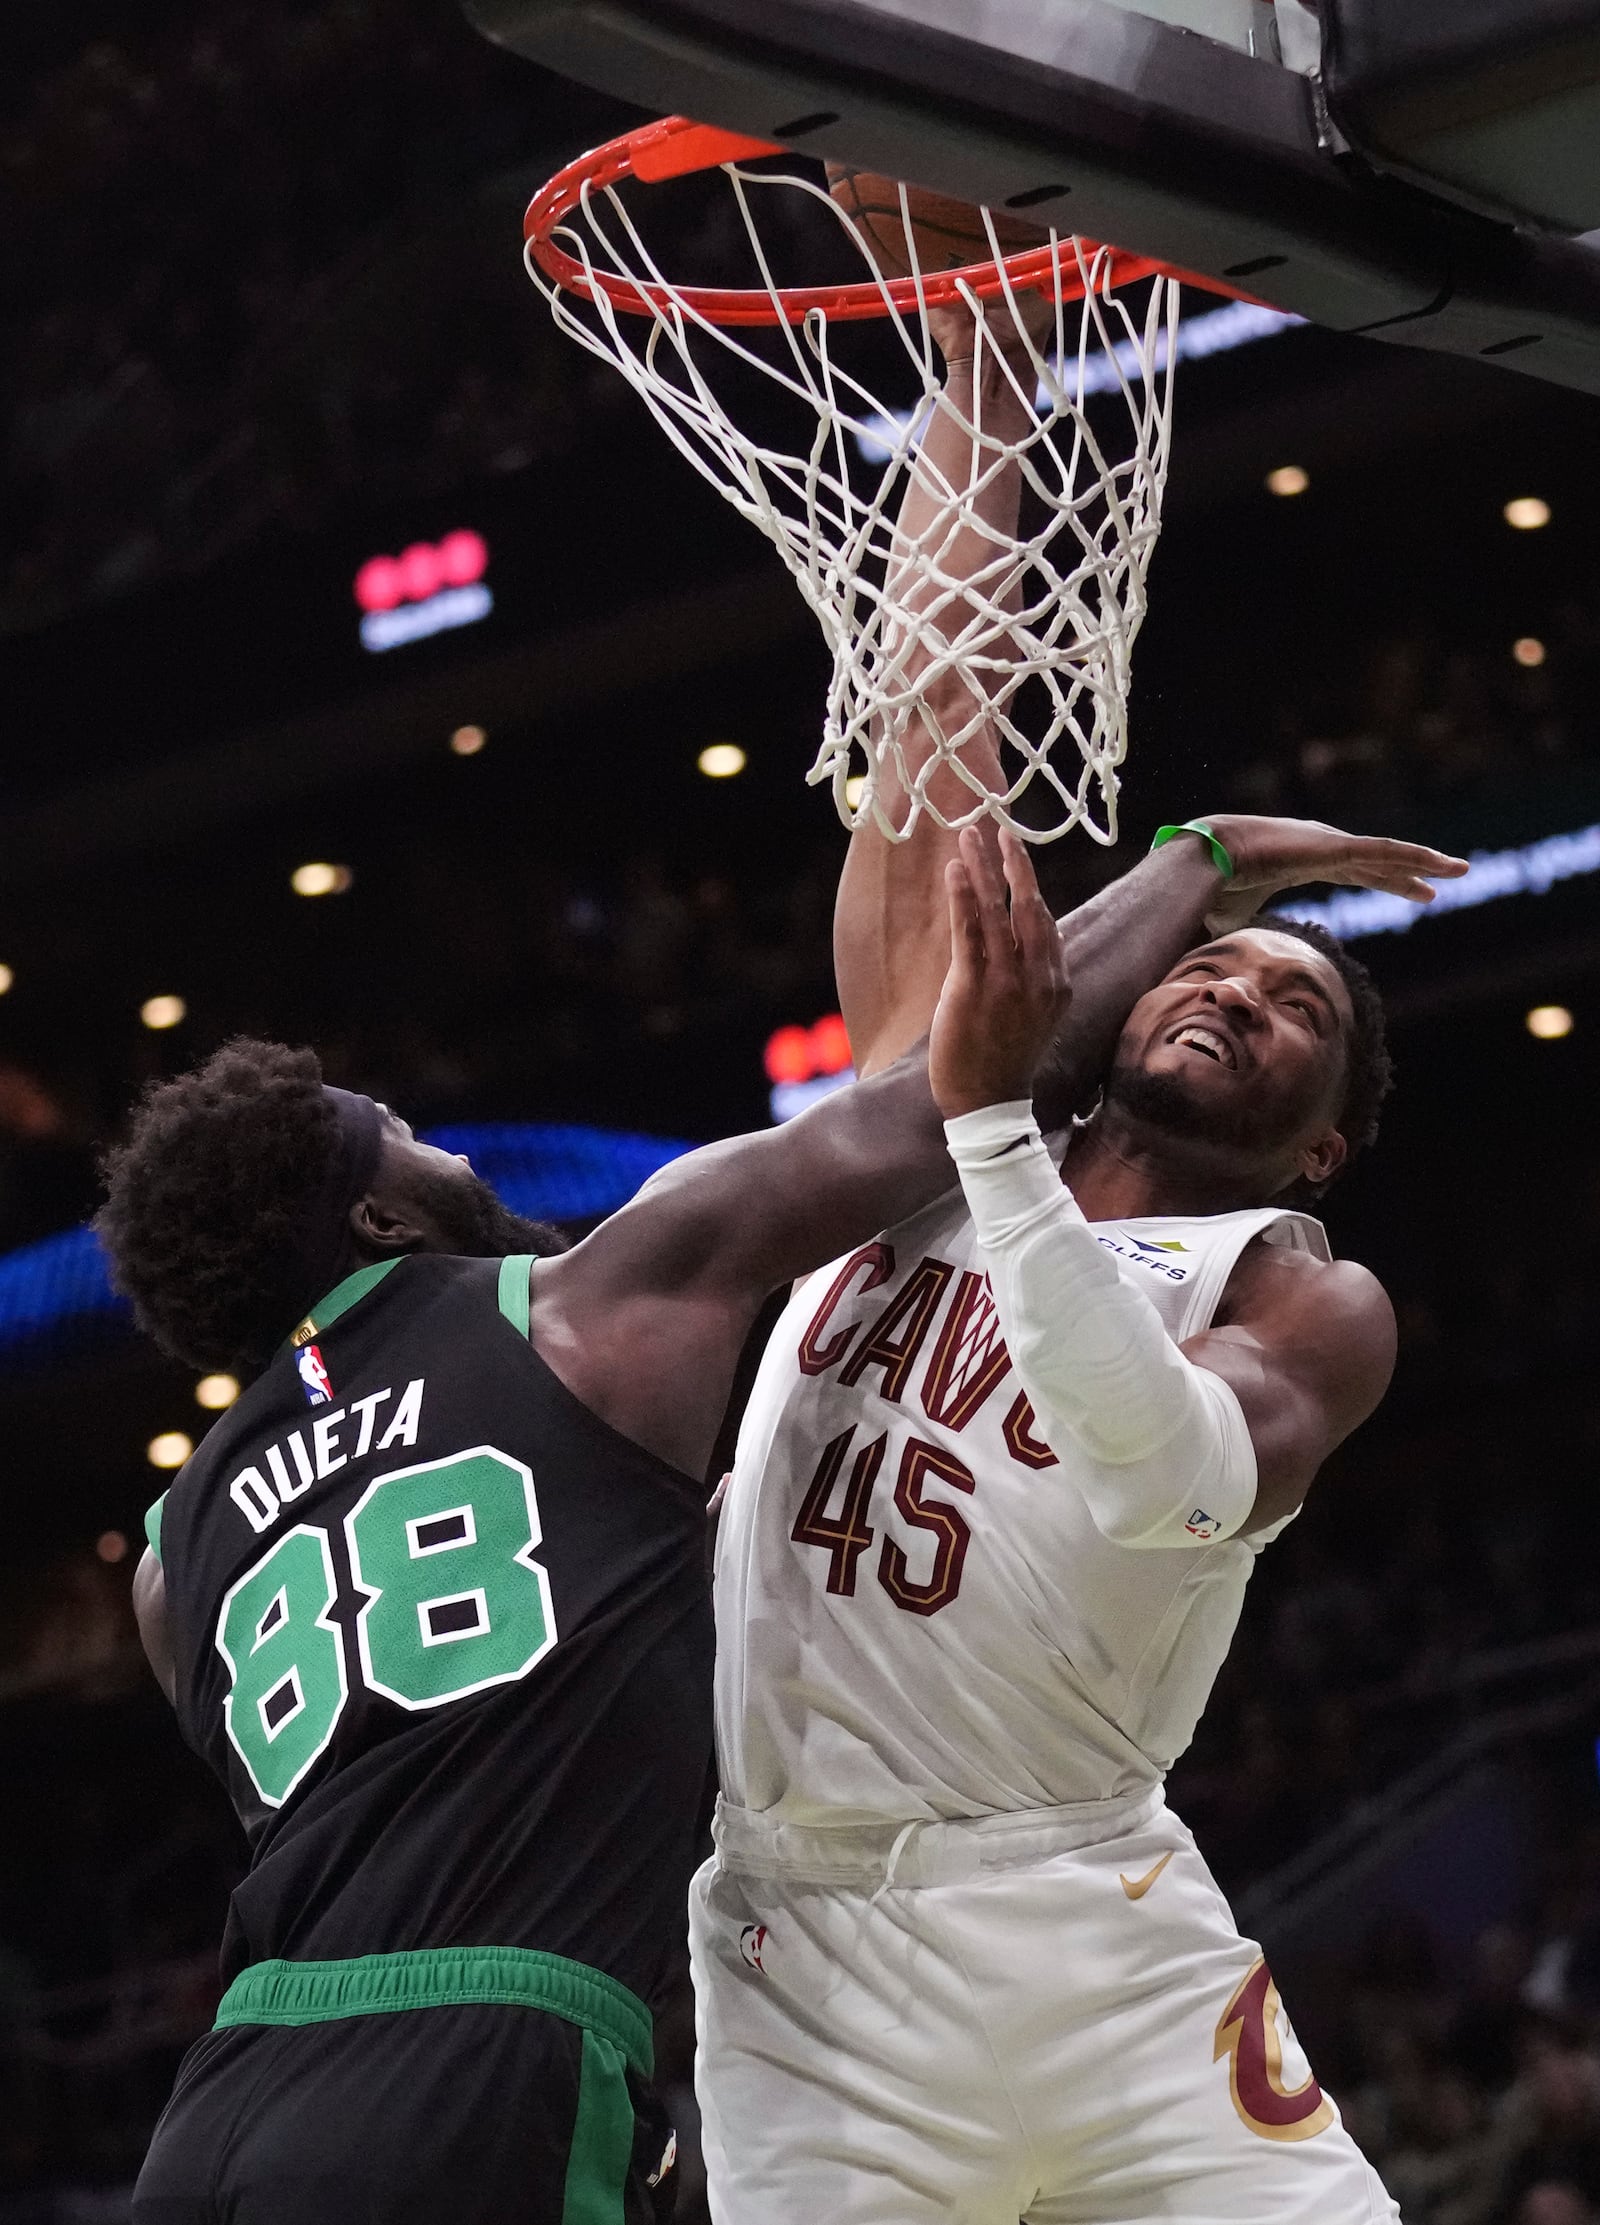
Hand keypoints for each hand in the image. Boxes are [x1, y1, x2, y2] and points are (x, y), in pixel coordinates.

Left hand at [930, 827, 1069, 1118]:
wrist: (988, 1105)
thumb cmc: (1004, 1060)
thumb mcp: (1033, 1015)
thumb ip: (1034, 976)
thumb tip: (1034, 939)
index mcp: (1058, 983)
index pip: (1045, 921)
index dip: (1029, 884)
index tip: (1015, 855)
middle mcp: (1040, 978)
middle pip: (1029, 905)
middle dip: (1013, 863)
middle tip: (999, 830)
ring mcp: (1008, 983)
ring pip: (998, 910)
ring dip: (984, 867)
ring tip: (970, 835)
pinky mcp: (974, 989)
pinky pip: (970, 932)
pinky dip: (964, 897)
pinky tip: (956, 870)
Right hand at [1193, 816, 1468, 937]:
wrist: (1204, 863)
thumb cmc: (1214, 888)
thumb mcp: (1238, 919)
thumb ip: (1248, 935)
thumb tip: (1233, 967)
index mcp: (1304, 861)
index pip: (1354, 872)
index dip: (1382, 881)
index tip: (1409, 893)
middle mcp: (1322, 847)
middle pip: (1377, 864)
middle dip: (1407, 876)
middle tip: (1437, 887)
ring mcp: (1331, 843)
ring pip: (1389, 855)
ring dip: (1425, 863)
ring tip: (1460, 870)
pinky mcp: (1334, 845)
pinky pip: (1385, 853)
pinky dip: (1415, 858)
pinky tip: (1441, 864)